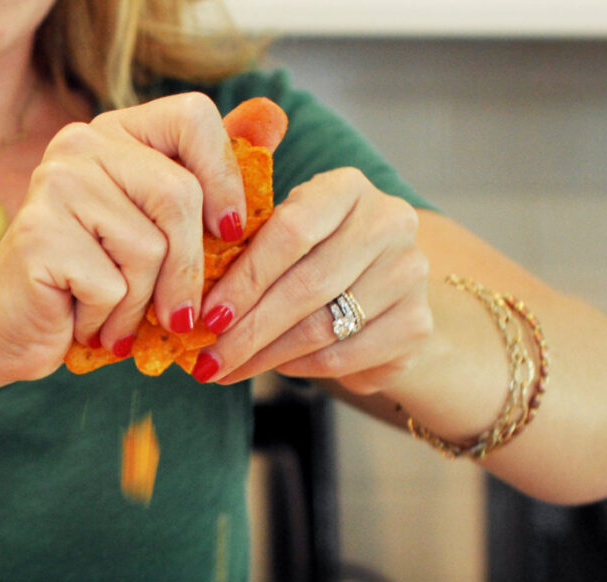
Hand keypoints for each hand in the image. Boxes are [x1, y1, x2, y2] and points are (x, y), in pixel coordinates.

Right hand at [0, 92, 252, 383]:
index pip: (194, 117)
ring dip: (142, 305)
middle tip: (180, 316)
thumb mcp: (156, 231)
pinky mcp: (37, 234)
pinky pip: (113, 286)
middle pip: (178, 196)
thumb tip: (273, 118)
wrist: (8, 330)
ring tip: (114, 319)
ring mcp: (54, 186)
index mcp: (114, 133)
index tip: (229, 233)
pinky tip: (85, 324)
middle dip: (190, 271)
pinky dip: (110, 321)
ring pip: (149, 250)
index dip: (225, 177)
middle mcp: (79, 146)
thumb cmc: (90, 284)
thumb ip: (206, 180)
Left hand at [190, 167, 430, 394]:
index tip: (206, 316)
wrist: (377, 292)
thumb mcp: (281, 232)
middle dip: (247, 330)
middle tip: (206, 360)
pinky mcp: (417, 323)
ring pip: (322, 326)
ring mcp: (409, 273)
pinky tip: (273, 367)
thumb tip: (189, 293)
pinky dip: (299, 368)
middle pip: (306, 285)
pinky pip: (343, 354)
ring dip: (264, 355)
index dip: (245, 279)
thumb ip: (245, 242)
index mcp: (347, 188)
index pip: (291, 231)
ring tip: (226, 369)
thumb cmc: (311, 256)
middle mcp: (389, 222)